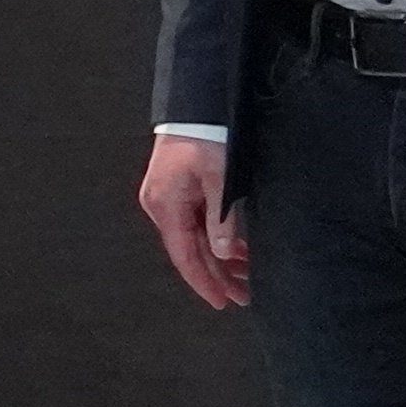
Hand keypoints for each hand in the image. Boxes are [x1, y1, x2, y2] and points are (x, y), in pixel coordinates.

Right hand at [138, 133, 252, 310]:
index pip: (185, 256)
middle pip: (189, 252)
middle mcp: (161, 206)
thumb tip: (223, 252)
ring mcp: (166, 199)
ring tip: (244, 275)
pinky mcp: (176, 191)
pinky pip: (194, 225)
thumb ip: (221, 220)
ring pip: (194, 240)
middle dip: (217, 275)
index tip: (222, 301)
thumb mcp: (220, 180)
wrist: (197, 104)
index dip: (204, 282)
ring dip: (218, 258)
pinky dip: (213, 239)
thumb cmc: (206, 135)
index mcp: (166, 206)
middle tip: (242, 295)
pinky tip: (233, 249)